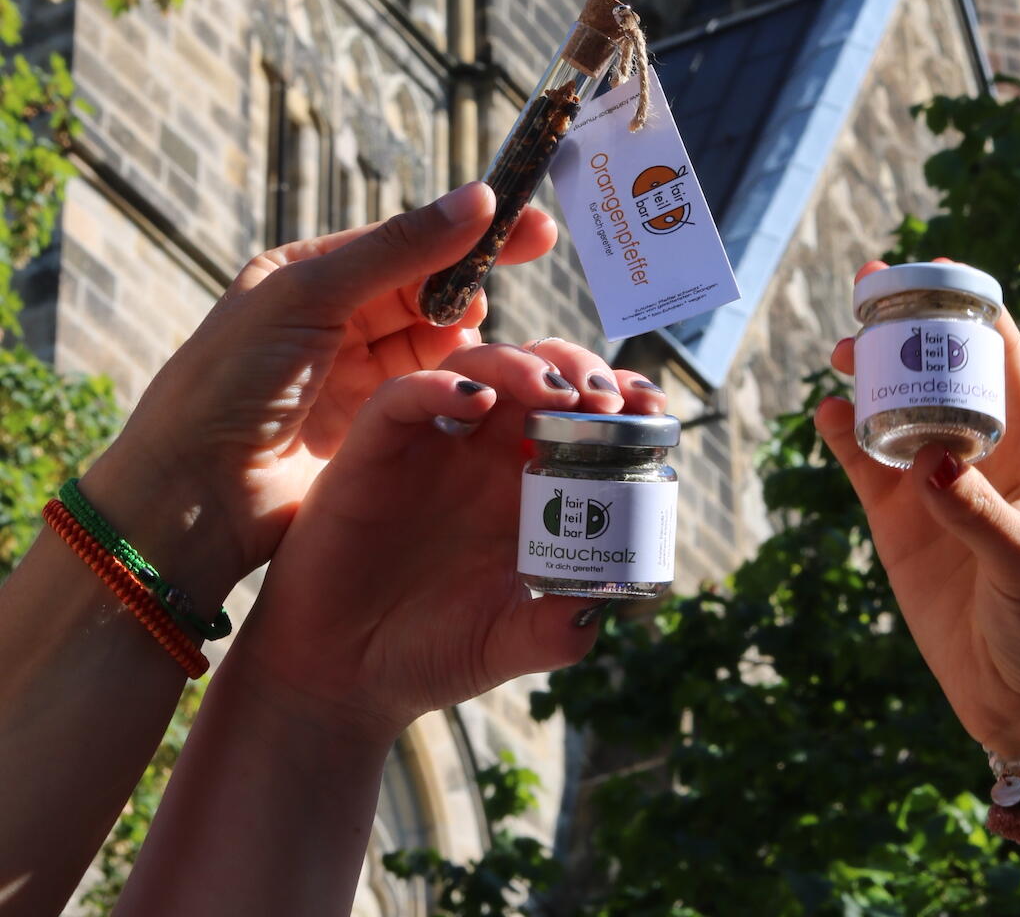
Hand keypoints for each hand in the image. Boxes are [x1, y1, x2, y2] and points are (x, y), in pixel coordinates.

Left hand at [81, 185, 555, 606]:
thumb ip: (399, 249)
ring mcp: (354, 378)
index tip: (531, 224)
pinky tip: (482, 379)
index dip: (465, 230)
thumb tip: (479, 198)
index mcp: (308, 276)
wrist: (192, 499)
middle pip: (427, 287)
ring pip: (437, 341)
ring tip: (495, 333)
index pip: (403, 241)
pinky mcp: (372, 432)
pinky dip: (461, 383)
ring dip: (470, 333)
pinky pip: (432, 395)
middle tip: (537, 258)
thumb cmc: (231, 382)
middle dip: (476, 275)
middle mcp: (334, 322)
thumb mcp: (310, 297)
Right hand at [229, 339, 668, 738]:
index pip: (579, 415)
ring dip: (521, 365)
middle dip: (579, 369)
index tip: (652, 407)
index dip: (618, 398)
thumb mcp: (507, 642)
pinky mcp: (373, 448)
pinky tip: (474, 404)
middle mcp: (480, 451)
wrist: (342, 679)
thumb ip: (557, 627)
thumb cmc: (427, 652)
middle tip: (606, 398)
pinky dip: (439, 387)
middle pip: (537, 372)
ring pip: (476, 365)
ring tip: (556, 394)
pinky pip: (403, 395)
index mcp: (522, 484)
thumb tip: (603, 603)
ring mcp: (428, 443)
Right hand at [814, 263, 1019, 761]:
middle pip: (938, 371)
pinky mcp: (900, 523)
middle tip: (867, 298)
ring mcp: (937, 487)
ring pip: (895, 409)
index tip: (930, 275)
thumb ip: (979, 514)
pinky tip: (827, 413)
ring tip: (843, 351)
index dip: (969, 312)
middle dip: (904, 331)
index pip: (1002, 360)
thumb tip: (929, 461)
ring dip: (869, 375)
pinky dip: (843, 434)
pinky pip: (864, 464)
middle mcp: (982, 455)